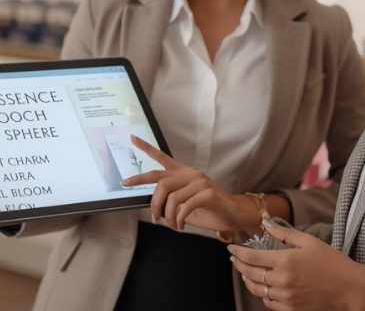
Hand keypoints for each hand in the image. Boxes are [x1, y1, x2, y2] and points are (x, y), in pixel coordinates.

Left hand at [122, 136, 259, 232]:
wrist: (233, 215)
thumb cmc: (208, 210)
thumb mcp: (184, 204)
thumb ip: (170, 200)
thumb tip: (153, 207)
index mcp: (183, 173)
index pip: (161, 157)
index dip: (145, 148)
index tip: (131, 137)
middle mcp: (190, 173)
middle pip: (160, 182)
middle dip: (153, 202)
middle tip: (154, 217)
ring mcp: (200, 182)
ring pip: (171, 197)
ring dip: (167, 216)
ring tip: (172, 225)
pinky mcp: (208, 193)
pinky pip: (184, 207)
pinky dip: (178, 219)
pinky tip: (181, 225)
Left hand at [229, 220, 364, 310]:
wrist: (350, 289)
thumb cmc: (332, 262)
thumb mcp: (309, 241)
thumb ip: (284, 233)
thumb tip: (266, 224)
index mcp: (285, 262)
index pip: (251, 258)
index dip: (238, 252)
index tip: (231, 248)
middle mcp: (282, 281)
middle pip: (250, 274)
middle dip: (239, 265)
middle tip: (235, 259)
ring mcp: (286, 297)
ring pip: (257, 290)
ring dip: (248, 280)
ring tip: (246, 272)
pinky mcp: (292, 309)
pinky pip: (269, 303)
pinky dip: (262, 295)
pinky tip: (263, 287)